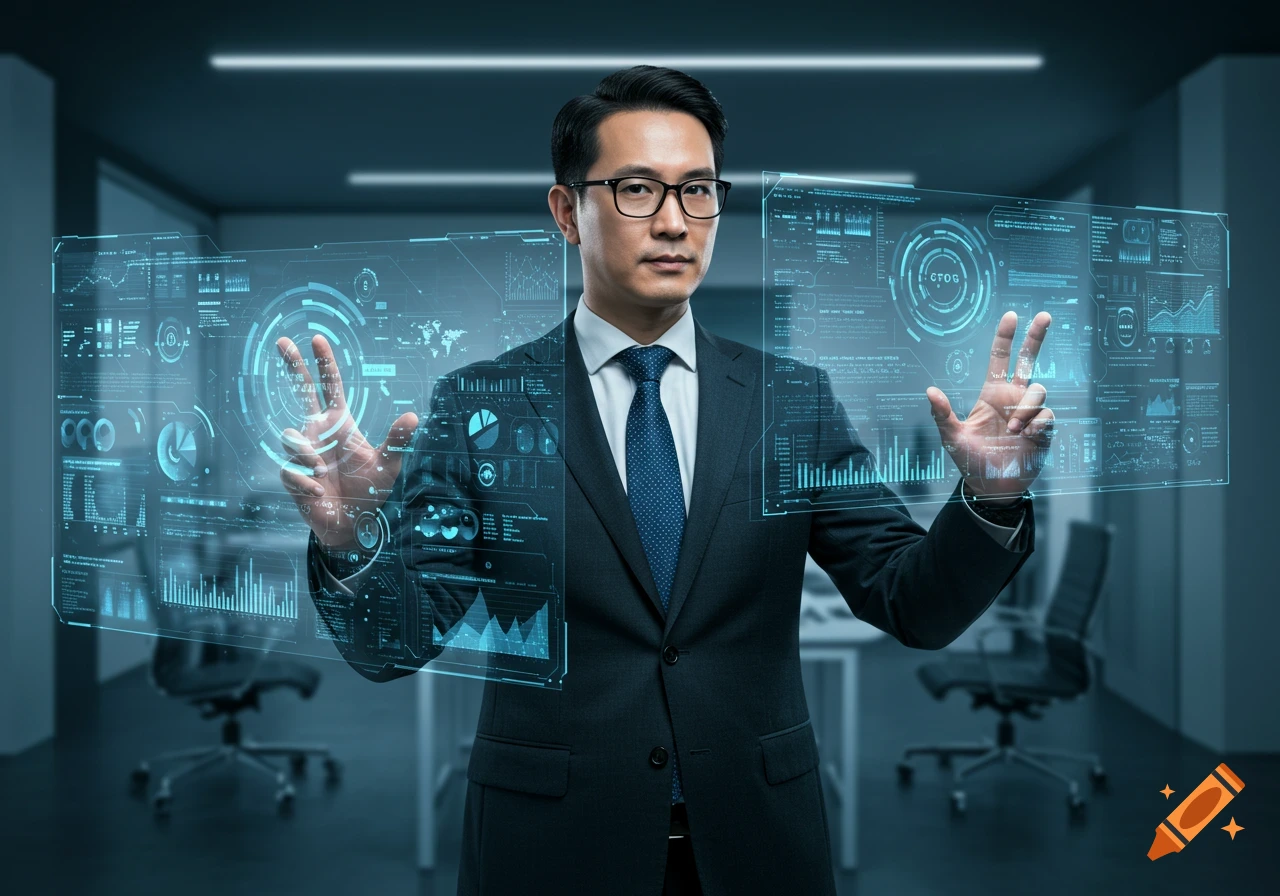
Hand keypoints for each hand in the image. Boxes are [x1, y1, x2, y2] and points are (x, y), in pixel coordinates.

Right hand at [275, 334, 418, 549]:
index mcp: (340, 425)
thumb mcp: (388, 466)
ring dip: (307, 455)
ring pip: (290, 437)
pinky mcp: (293, 476)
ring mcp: (303, 453)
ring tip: (323, 473)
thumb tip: (413, 416)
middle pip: (301, 393)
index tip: (317, 339)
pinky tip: (319, 493)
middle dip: (293, 366)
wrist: (353, 526)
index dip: (325, 364)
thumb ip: (397, 441)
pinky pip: (290, 469)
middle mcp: (318, 433)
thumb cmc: (370, 493)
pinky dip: (306, 482)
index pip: (330, 388)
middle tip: (284, 340)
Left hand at [925, 311, 1054, 502]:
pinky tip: (1026, 437)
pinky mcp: (1043, 429)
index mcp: (991, 394)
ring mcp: (1029, 412)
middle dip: (1036, 337)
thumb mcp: (952, 437)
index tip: (1011, 315)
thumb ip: (942, 414)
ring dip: (1026, 407)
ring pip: (1038, 390)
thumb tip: (929, 390)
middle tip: (1044, 315)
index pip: (1000, 359)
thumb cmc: (970, 461)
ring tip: (1014, 429)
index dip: (1006, 337)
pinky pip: (1047, 415)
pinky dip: (1037, 423)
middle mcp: (1012, 398)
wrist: (992, 487)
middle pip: (1029, 360)